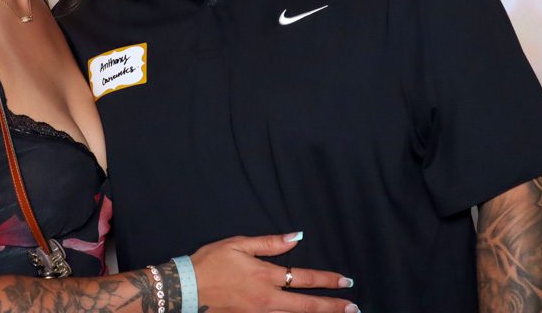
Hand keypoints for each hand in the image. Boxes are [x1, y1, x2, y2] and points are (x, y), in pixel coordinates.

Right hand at [191, 233, 357, 312]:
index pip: (304, 278)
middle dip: (332, 306)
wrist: (188, 289)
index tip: (346, 280)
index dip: (327, 280)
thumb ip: (270, 243)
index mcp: (266, 275)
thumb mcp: (239, 245)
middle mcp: (267, 298)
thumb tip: (296, 237)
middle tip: (354, 307)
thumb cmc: (211, 262)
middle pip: (307, 305)